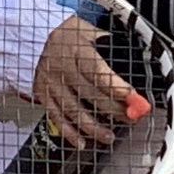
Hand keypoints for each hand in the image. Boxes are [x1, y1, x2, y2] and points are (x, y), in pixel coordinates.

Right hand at [27, 16, 146, 146]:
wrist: (35, 36)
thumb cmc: (67, 34)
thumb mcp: (90, 31)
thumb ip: (110, 45)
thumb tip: (138, 60)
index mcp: (77, 49)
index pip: (98, 71)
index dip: (116, 87)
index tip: (133, 98)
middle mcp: (62, 67)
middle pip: (89, 93)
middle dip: (112, 109)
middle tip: (130, 118)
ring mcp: (51, 83)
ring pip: (72, 109)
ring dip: (92, 126)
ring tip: (108, 136)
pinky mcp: (43, 95)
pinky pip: (55, 116)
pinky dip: (68, 132)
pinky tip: (80, 142)